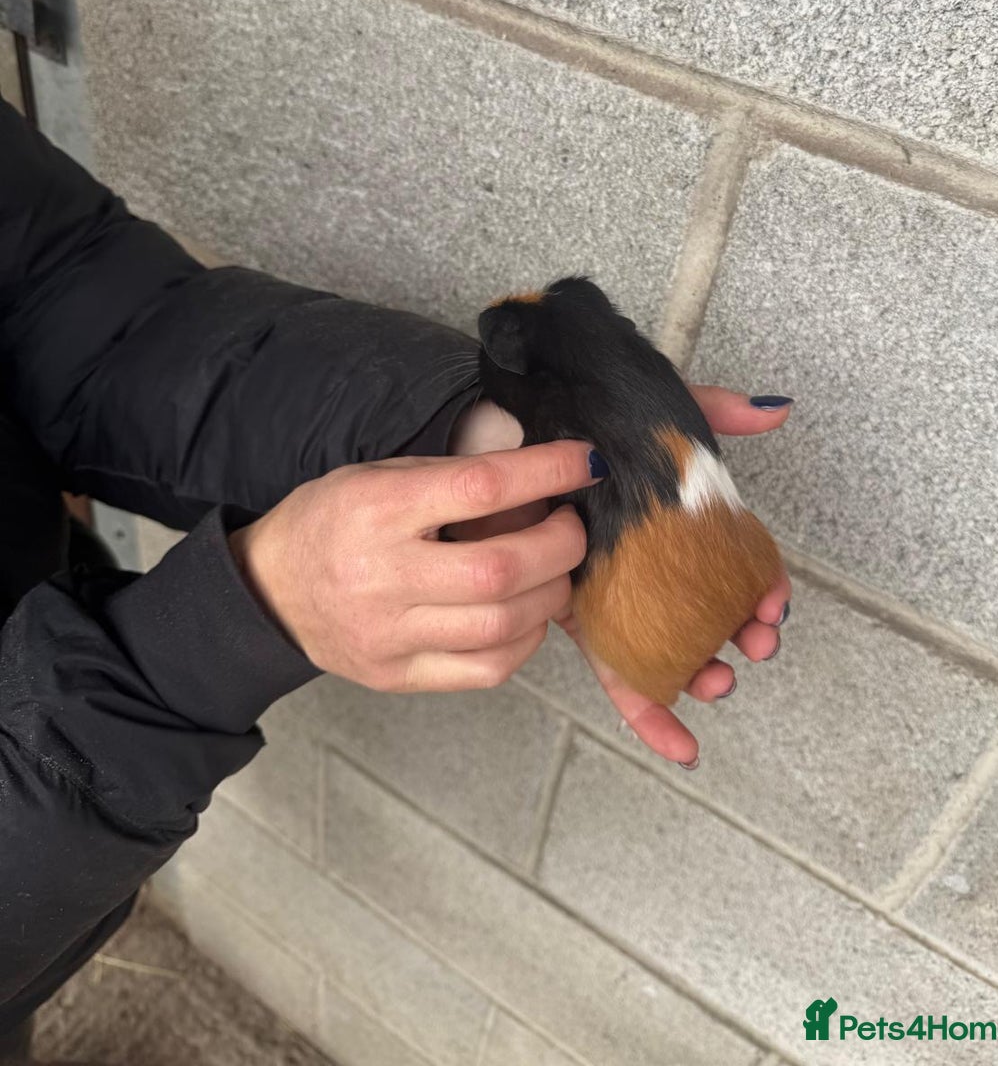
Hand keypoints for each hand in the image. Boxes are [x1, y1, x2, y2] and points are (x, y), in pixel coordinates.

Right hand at [229, 441, 601, 691]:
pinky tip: (526, 614)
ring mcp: (389, 635)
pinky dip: (525, 639)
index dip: (546, 472)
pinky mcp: (397, 676)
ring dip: (551, 593)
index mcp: (378, 509)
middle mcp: (383, 576)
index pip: (481, 487)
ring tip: (553, 569)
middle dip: (561, 544)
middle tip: (570, 526)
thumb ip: (456, 479)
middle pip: (501, 568)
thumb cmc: (333, 521)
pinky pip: (487, 668)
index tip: (585, 462)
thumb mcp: (381, 476)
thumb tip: (544, 479)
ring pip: (503, 625)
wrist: (268, 590)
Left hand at [447, 390, 791, 766]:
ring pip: (673, 648)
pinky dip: (650, 712)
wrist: (507, 431)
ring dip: (705, 676)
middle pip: (712, 613)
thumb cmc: (585, 425)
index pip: (735, 563)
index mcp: (678, 524)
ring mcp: (619, 593)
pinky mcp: (578, 616)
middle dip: (743, 636)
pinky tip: (680, 746)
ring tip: (717, 681)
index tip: (774, 601)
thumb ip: (711, 410)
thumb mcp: (654, 415)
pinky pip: (618, 672)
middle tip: (755, 641)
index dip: (763, 586)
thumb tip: (772, 411)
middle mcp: (653, 563)